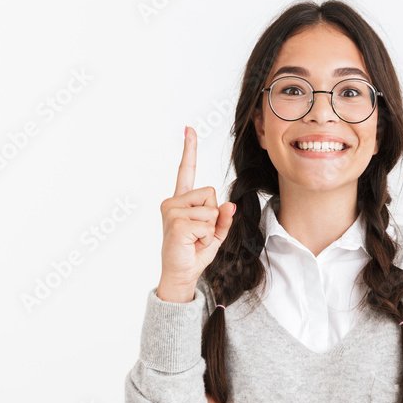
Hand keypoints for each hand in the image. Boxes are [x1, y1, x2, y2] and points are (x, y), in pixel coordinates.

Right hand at [157, 126, 234, 301]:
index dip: (189, 150)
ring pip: (210, 209)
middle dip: (213, 215)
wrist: (181, 274)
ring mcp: (173, 211)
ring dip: (210, 228)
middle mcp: (173, 201)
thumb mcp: (216, 234)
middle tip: (199, 233)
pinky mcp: (177, 222)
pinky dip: (207, 236)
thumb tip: (230, 204)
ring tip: (195, 239)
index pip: (186, 171)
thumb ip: (223, 218)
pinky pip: (207, 223)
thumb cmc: (194, 253)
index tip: (189, 129)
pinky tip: (192, 243)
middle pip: (210, 193)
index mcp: (181, 201)